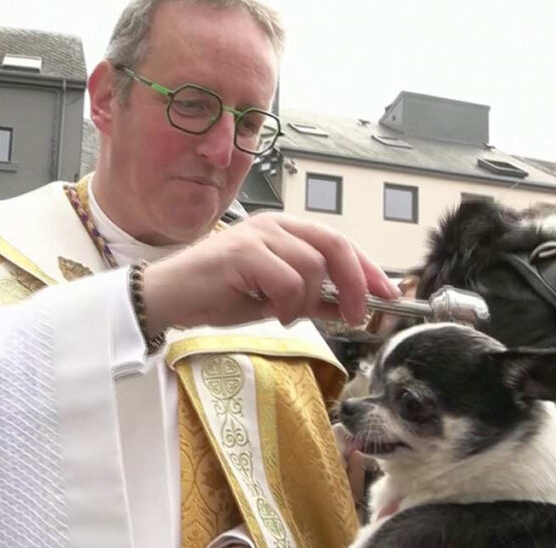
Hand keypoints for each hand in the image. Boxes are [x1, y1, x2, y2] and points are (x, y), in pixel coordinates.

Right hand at [143, 213, 399, 333]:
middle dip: (355, 283)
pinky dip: (286, 304)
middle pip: (334, 245)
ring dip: (305, 301)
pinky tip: (269, 311)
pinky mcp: (243, 252)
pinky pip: (287, 280)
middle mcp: (273, 225)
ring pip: (311, 267)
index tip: (388, 293)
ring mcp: (258, 236)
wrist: (167, 298)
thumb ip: (309, 297)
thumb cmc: (214, 295)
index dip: (368, 267)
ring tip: (282, 313)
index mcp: (283, 230)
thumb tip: (346, 306)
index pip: (338, 241)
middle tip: (356, 314)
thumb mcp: (272, 300)